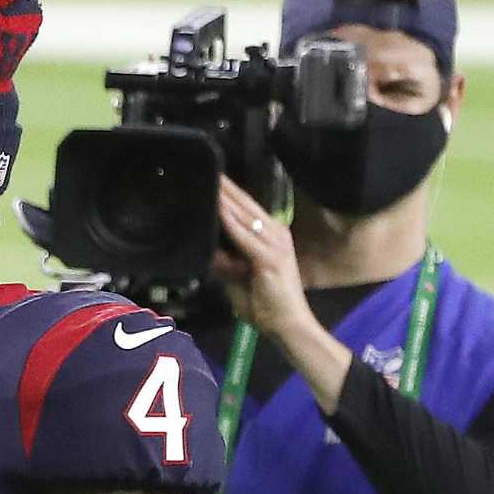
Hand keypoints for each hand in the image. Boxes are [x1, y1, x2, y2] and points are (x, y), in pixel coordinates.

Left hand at [213, 176, 313, 347]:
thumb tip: (207, 248)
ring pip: (244, 215)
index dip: (230, 193)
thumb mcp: (238, 279)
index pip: (247, 210)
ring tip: (209, 180)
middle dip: (226, 187)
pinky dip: (229, 221)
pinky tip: (217, 207)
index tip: (212, 178)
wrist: (287, 325)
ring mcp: (275, 243)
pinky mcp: (269, 257)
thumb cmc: (265, 305)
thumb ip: (224, 262)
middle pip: (246, 205)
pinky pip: (244, 235)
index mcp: (271, 236)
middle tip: (206, 168)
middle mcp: (276, 233)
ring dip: (225, 198)